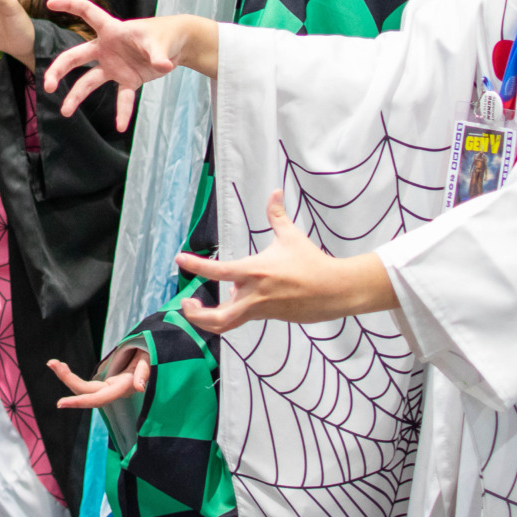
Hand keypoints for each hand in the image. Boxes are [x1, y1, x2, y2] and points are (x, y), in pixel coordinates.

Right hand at [40, 2, 211, 132]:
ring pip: (89, 81)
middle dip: (59, 69)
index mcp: (111, 30)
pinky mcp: (128, 79)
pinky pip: (122, 98)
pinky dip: (122, 112)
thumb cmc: (165, 36)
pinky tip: (120, 126)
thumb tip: (163, 66)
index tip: (50, 3)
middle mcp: (106, 48)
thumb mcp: (160, 42)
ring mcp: (115, 66)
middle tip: (48, 85)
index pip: (86, 12)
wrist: (177, 46)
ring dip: (76, 96)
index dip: (69, 5)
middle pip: (76, 56)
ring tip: (65, 112)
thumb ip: (157, 54)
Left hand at [49, 349, 147, 409]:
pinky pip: (88, 384)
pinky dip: (72, 376)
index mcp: (124, 386)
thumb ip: (144, 371)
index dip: (79, 401)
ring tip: (52, 363)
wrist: (156, 351)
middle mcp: (115, 389)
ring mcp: (111, 386)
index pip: (98, 398)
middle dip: (67, 379)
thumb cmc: (152, 352)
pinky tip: (61, 367)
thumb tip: (139, 387)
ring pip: (85, 388)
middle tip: (51, 363)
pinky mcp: (109, 382)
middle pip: (86, 392)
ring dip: (67, 376)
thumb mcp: (150, 358)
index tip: (59, 403)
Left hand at [173, 191, 395, 333]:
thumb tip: (275, 192)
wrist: (336, 291)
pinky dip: (232, 312)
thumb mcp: (291, 237)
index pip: (217, 270)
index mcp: (254, 272)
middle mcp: (254, 295)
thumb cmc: (312, 263)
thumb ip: (277, 215)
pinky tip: (232, 300)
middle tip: (186, 304)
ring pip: (228, 324)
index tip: (180, 260)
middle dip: (196, 315)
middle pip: (217, 317)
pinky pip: (244, 318)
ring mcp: (261, 310)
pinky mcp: (269, 317)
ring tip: (199, 308)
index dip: (195, 266)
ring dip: (210, 319)